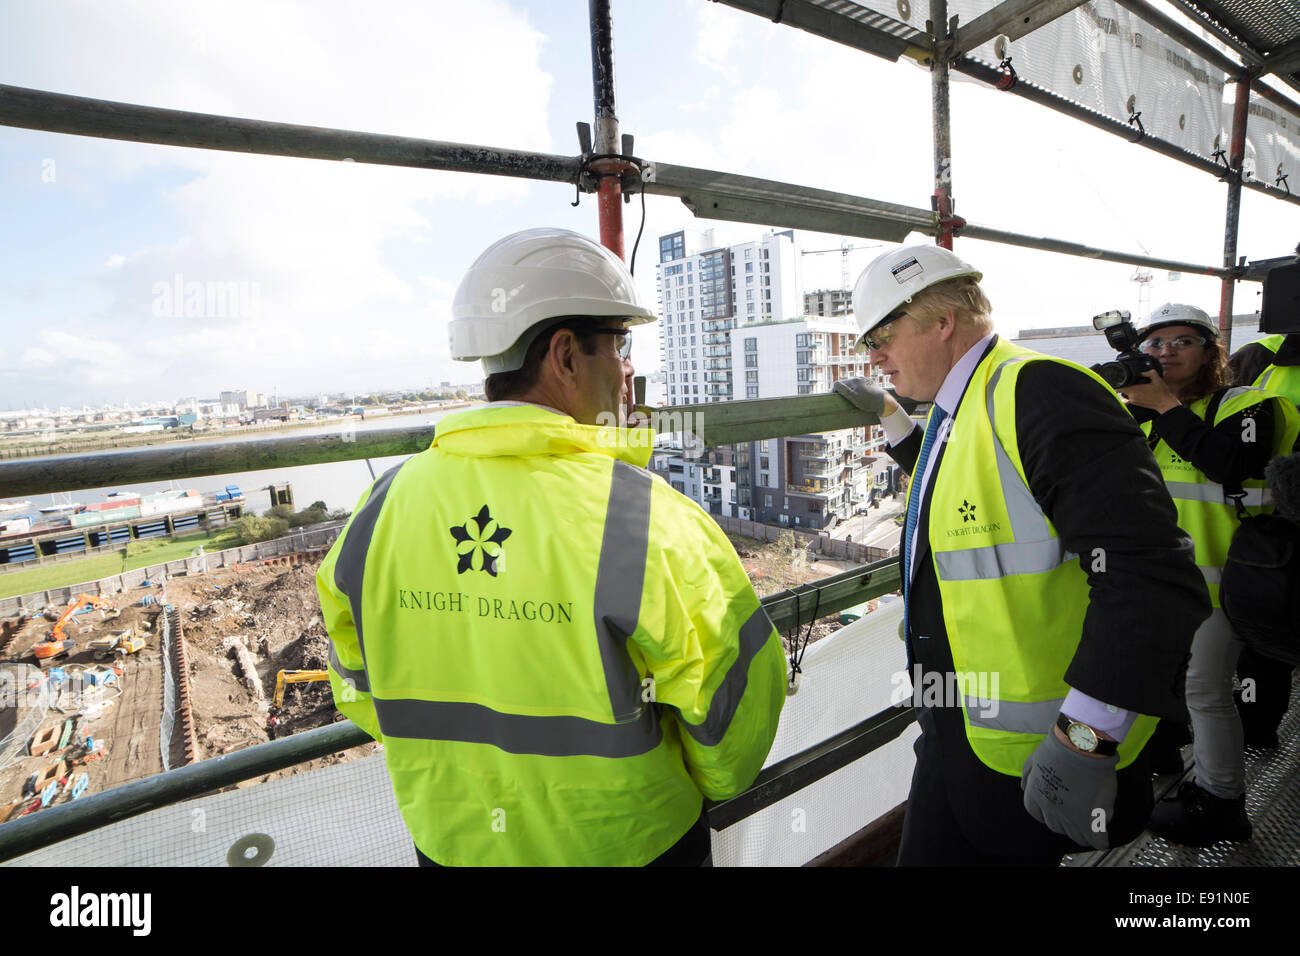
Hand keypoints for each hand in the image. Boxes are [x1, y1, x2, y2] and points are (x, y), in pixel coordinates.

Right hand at [833, 378, 898, 417]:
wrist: (884, 402)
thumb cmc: (868, 401)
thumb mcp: (853, 397)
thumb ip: (843, 389)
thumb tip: (835, 384)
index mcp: (854, 380)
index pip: (839, 384)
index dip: (835, 391)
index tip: (834, 398)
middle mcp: (859, 378)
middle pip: (846, 384)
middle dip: (843, 391)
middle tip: (842, 400)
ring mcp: (865, 381)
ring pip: (853, 385)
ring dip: (850, 391)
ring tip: (852, 400)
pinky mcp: (871, 384)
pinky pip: (860, 387)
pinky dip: (858, 391)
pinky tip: (860, 397)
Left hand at [1020, 730, 1117, 849]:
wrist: (1081, 748)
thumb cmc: (1059, 749)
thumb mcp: (1034, 760)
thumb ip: (1028, 776)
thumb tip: (1025, 788)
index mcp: (1035, 795)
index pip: (1037, 813)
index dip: (1047, 812)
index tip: (1057, 810)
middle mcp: (1049, 809)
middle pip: (1055, 826)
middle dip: (1064, 823)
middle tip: (1076, 816)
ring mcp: (1070, 816)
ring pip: (1075, 835)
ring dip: (1081, 833)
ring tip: (1091, 828)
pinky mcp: (1090, 819)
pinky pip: (1095, 839)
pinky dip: (1099, 840)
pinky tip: (1102, 838)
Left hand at [1119, 370, 1179, 413]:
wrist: (1164, 403)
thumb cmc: (1161, 392)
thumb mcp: (1157, 379)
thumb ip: (1149, 373)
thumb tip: (1142, 372)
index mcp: (1135, 390)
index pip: (1120, 388)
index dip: (1116, 384)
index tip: (1116, 381)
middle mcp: (1132, 396)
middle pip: (1123, 389)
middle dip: (1125, 385)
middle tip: (1132, 381)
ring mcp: (1133, 401)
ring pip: (1127, 393)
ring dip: (1130, 389)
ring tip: (1138, 386)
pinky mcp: (1136, 403)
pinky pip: (1130, 397)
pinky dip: (1132, 394)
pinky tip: (1140, 391)